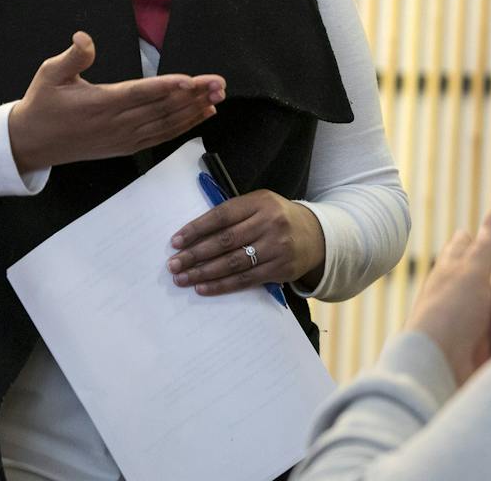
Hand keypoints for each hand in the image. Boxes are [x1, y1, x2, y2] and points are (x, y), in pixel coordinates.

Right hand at [7, 32, 224, 171]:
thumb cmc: (42, 105)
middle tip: (219, 83)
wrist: (32, 144)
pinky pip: (161, 136)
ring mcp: (123, 138)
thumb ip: (73, 57)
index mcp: (100, 103)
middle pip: (161, 108)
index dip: (167, 87)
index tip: (191, 80)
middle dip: (193, 95)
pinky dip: (183, 126)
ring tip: (217, 96)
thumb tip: (84, 38)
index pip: (139, 93)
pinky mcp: (126, 146)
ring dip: (193, 110)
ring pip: (166, 124)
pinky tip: (201, 115)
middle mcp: (116, 123)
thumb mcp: (49, 74)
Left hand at [167, 191, 324, 293]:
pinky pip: (245, 280)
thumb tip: (194, 234)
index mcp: (260, 202)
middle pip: (225, 241)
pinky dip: (222, 285)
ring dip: (204, 272)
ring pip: (233, 263)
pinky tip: (203, 288)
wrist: (317, 236)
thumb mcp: (259, 205)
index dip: (197, 229)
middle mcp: (269, 223)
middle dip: (195, 254)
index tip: (175, 241)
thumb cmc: (276, 218)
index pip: (222, 215)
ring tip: (182, 278)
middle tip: (174, 264)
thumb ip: (232, 214)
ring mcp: (277, 248)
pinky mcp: (280, 270)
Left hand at [405, 211, 490, 386]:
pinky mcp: (485, 359)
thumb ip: (488, 245)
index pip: (468, 253)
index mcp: (452, 276)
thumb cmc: (449, 314)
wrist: (437, 370)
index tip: (490, 258)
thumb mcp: (471, 272)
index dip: (484, 250)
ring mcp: (473, 332)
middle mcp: (462, 302)